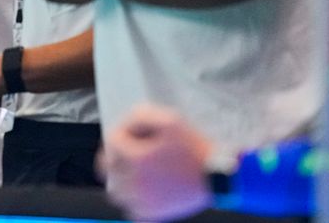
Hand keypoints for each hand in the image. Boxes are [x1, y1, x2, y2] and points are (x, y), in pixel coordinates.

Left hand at [100, 104, 213, 221]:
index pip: (111, 143)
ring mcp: (142, 201)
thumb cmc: (195, 149)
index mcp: (136, 158)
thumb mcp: (171, 120)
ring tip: (139, 173)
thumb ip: (141, 116)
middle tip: (132, 155)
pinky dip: (135, 201)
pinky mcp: (152, 215)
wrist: (220, 178)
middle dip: (116, 159)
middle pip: (108, 169)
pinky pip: (132, 210)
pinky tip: (148, 190)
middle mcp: (134, 182)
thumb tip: (124, 124)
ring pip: (117, 191)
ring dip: (123, 181)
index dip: (122, 135)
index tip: (135, 136)